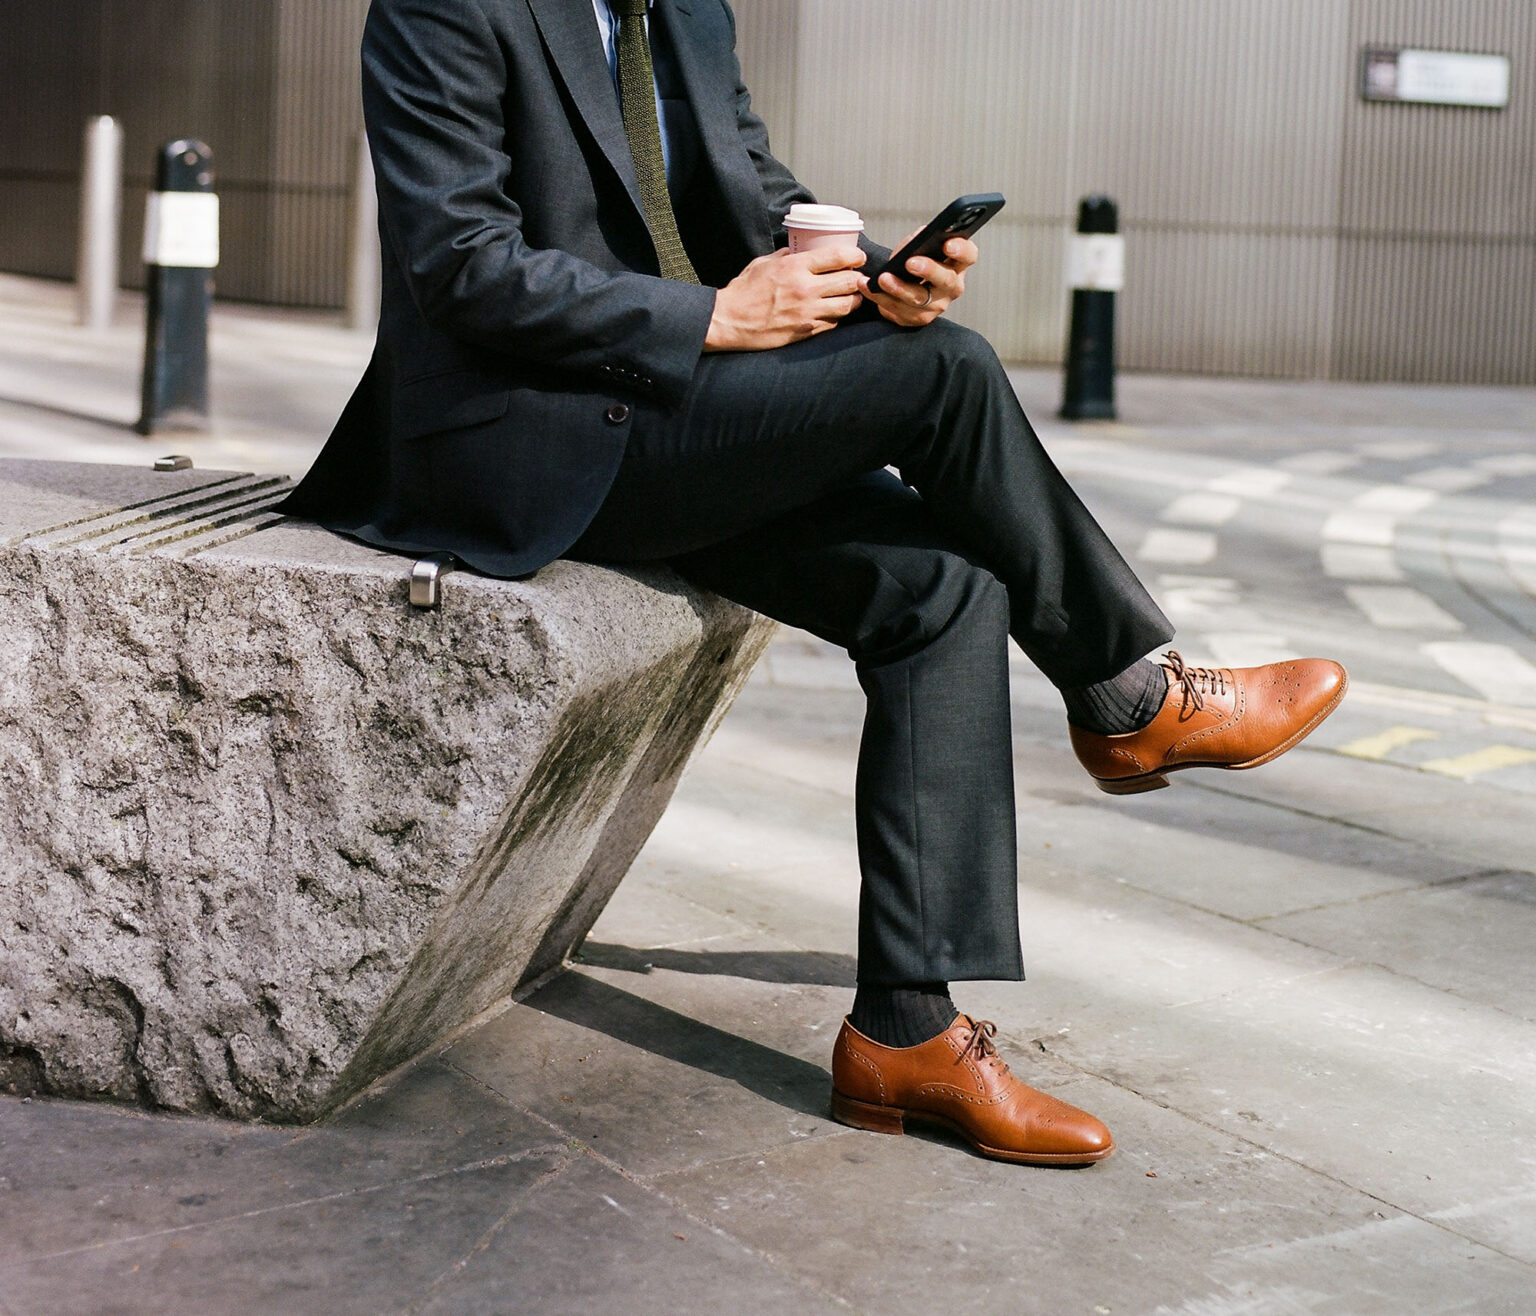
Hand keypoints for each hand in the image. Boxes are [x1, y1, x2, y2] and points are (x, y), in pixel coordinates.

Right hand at [704, 245, 866, 351]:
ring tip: (848, 296)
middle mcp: (805, 289)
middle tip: (857, 277)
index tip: (858, 257)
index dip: (855, 256)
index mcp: (795, 267)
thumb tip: (802, 250)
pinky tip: (831, 312)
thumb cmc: (744, 291)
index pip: (838, 257)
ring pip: (847, 305)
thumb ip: (787, 256)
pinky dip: (837, 316)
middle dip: (858, 278)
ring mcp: (808, 313)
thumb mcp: (764, 263)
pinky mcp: (806, 331)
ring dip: (852, 299)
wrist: (729, 321)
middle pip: (850, 282)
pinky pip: (833, 323)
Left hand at [862, 234, 977, 326]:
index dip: (962, 250)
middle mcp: (951, 287)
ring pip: (919, 299)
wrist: (902, 284)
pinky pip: (898, 310)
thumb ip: (919, 240)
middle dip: (928, 270)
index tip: (948, 244)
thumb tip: (918, 238)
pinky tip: (868, 287)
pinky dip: (880, 297)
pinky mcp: (917, 319)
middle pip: (946, 280)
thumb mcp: (918, 245)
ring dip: (899, 288)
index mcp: (957, 264)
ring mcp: (936, 306)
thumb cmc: (915, 260)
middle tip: (910, 262)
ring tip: (882, 278)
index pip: (968, 256)